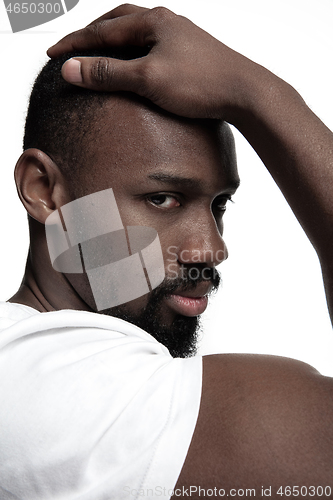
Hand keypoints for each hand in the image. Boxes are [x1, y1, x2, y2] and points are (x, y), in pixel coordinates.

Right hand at [47, 3, 258, 119]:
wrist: (245, 92)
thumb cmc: (200, 83)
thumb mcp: (148, 79)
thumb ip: (108, 73)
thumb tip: (70, 68)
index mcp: (152, 22)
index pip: (101, 30)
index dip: (74, 44)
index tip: (52, 54)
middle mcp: (165, 22)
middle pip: (117, 21)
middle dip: (91, 34)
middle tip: (72, 47)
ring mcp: (178, 35)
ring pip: (136, 31)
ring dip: (113, 40)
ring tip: (99, 52)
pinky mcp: (188, 51)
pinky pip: (151, 44)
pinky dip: (133, 50)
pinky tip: (135, 62)